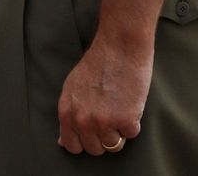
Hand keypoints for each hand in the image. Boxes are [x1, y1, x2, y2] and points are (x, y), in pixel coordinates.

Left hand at [56, 36, 151, 155]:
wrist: (119, 48)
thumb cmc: (97, 65)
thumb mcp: (72, 89)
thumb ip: (69, 115)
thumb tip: (63, 142)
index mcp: (67, 112)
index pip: (73, 146)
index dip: (85, 140)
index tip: (93, 132)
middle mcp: (82, 119)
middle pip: (95, 149)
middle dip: (103, 137)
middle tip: (109, 116)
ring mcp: (104, 121)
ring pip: (114, 145)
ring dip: (119, 130)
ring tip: (119, 107)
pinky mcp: (125, 120)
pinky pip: (132, 134)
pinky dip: (134, 121)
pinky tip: (129, 102)